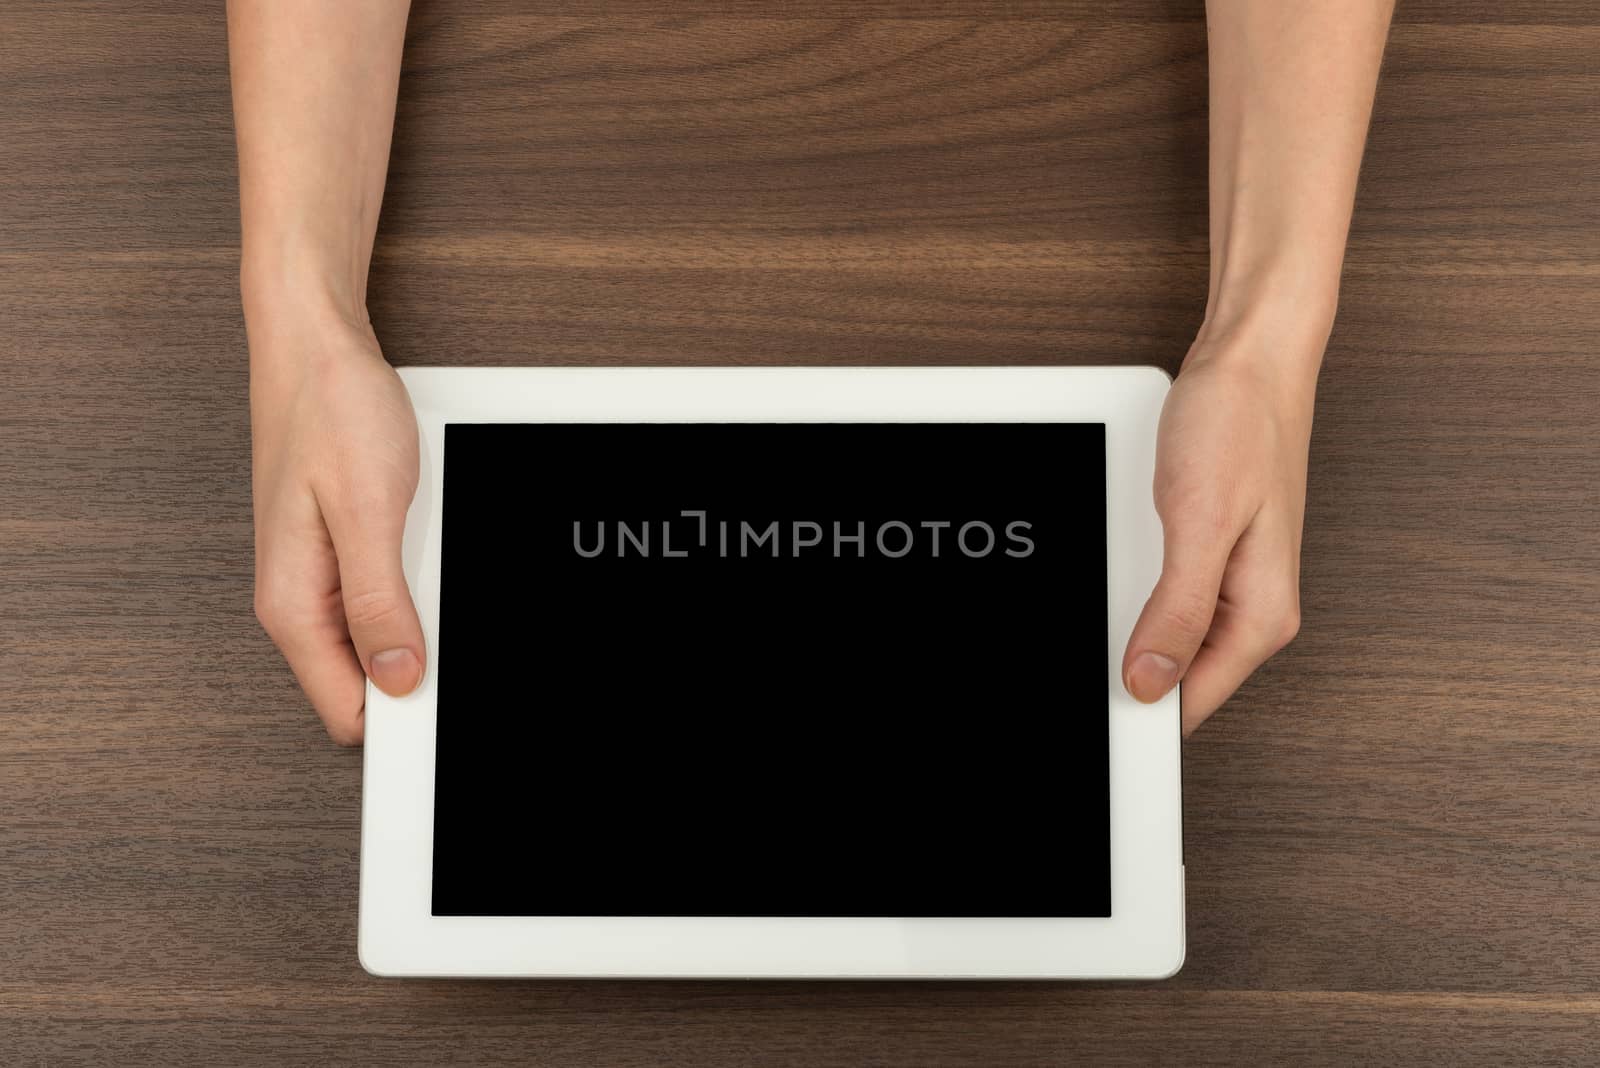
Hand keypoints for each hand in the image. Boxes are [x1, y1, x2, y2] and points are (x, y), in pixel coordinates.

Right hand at [248, 306, 424, 744]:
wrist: (316, 344)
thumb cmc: (332, 410)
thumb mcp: (369, 512)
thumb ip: (379, 603)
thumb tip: (397, 679)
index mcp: (293, 604)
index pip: (346, 710)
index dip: (399, 717)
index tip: (445, 702)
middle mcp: (298, 599)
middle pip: (365, 680)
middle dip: (415, 666)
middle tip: (451, 619)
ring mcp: (318, 576)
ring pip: (379, 639)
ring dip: (419, 619)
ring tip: (435, 565)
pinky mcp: (341, 551)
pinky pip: (383, 597)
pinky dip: (417, 584)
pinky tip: (429, 550)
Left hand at [1121, 334, 1319, 734]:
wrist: (1249, 359)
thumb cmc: (1239, 423)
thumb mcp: (1199, 521)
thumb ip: (1177, 610)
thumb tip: (1150, 683)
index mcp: (1261, 616)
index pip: (1190, 704)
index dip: (1135, 711)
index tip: (1089, 702)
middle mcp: (1251, 609)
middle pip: (1176, 678)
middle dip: (1126, 667)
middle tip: (1082, 636)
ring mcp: (1230, 584)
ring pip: (1164, 640)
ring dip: (1126, 625)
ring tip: (1102, 585)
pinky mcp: (1207, 558)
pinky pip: (1161, 600)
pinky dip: (1129, 591)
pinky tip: (1112, 566)